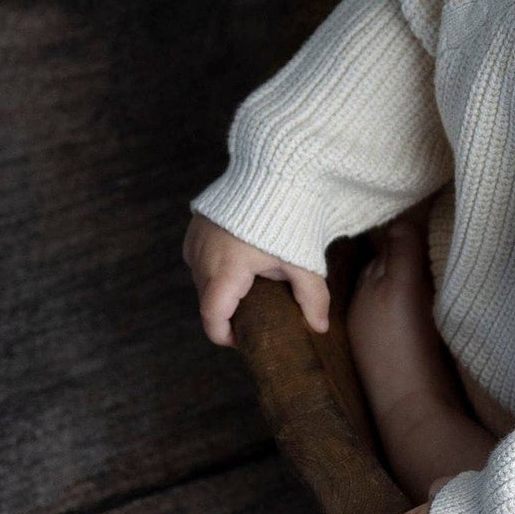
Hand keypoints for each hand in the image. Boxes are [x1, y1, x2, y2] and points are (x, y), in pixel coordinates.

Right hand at [183, 212, 329, 346]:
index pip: (212, 318)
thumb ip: (312, 298)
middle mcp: (202, 258)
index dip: (225, 336)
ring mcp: (195, 241)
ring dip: (222, 287)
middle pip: (209, 300)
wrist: (274, 172)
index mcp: (225, 271)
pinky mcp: (195, 227)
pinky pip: (199, 257)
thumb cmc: (288, 218)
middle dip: (228, 312)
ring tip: (252, 285)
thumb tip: (319, 328)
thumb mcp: (302, 262)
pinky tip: (241, 261)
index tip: (243, 340)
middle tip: (256, 314)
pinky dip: (216, 266)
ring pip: (202, 279)